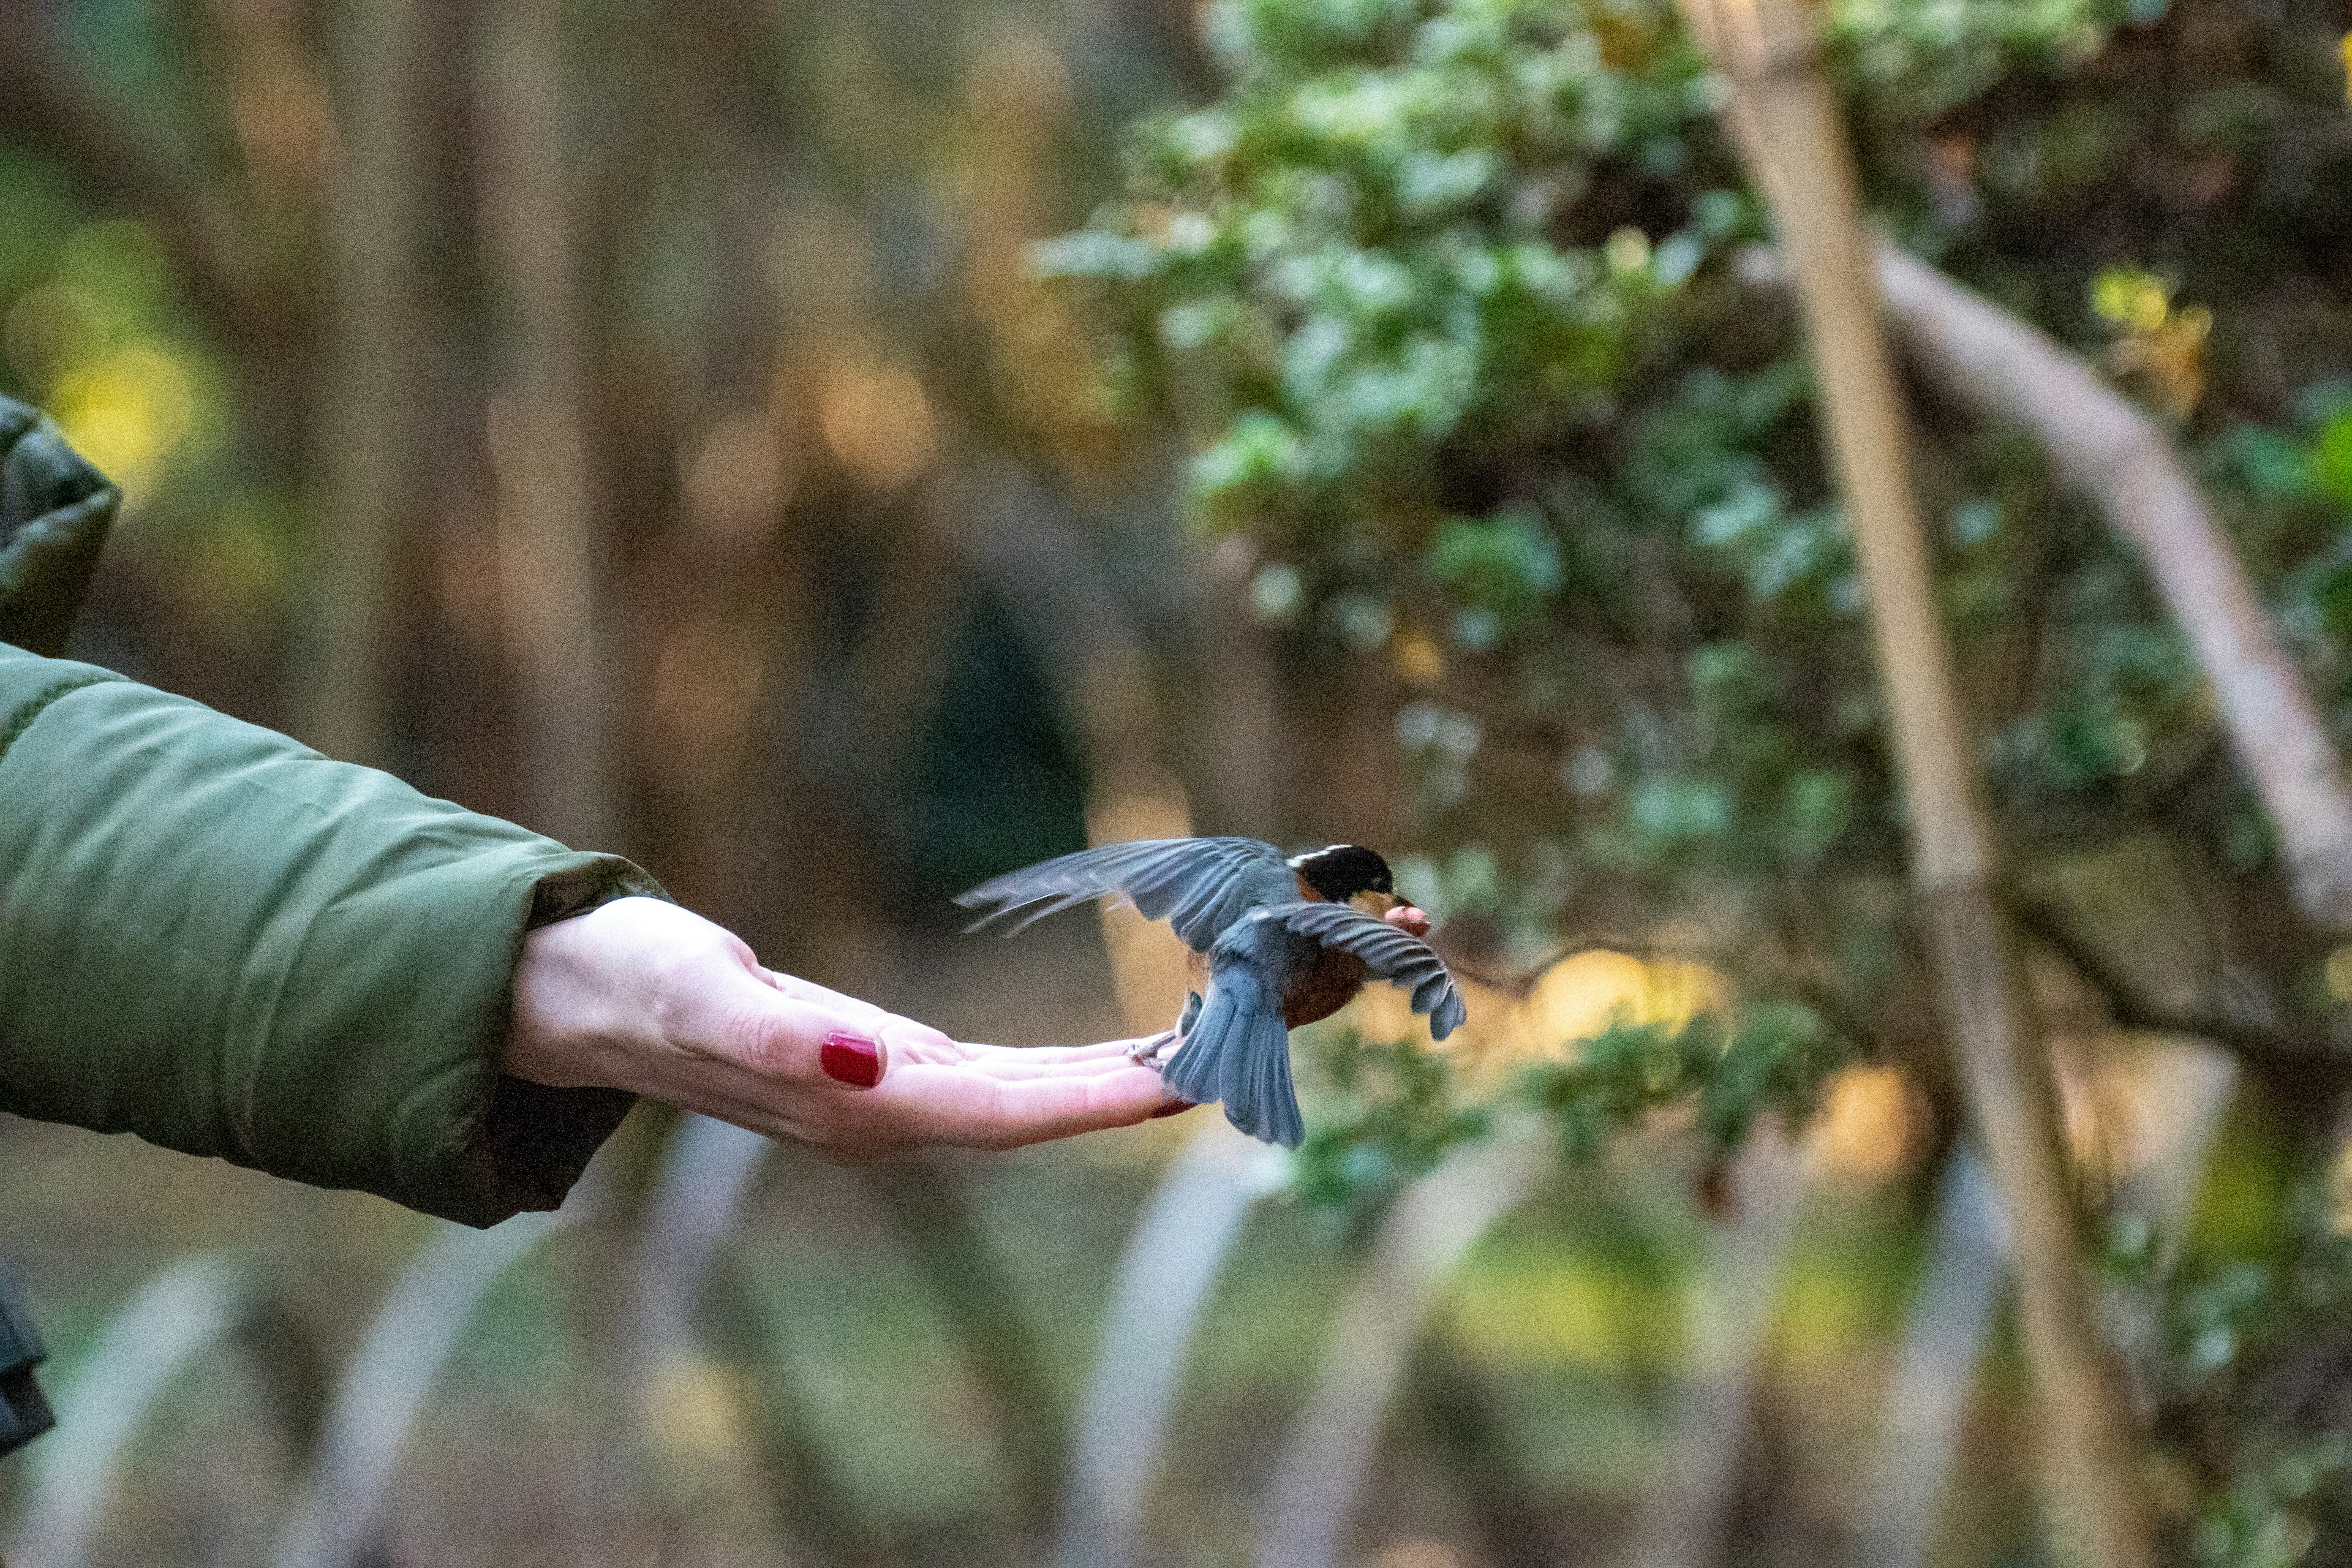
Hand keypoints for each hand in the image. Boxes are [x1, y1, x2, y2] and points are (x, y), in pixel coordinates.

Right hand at [504, 896, 1184, 1154]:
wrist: (577, 993)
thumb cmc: (632, 984)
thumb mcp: (696, 995)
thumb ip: (778, 1036)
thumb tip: (868, 1069)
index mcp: (858, 1107)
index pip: (1007, 1111)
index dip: (1099, 1098)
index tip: (1189, 1076)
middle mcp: (890, 1114)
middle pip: (1045, 1110)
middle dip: (1148, 1086)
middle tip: (1252, 1048)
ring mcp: (894, 1094)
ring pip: (1037, 1095)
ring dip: (1128, 1077)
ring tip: (1223, 1048)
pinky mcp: (890, 1064)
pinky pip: (1009, 1072)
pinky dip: (1076, 1063)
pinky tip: (1132, 1048)